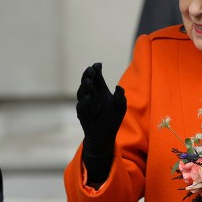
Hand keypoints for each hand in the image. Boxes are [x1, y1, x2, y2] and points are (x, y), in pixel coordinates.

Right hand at [76, 63, 126, 183]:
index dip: (96, 70)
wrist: (105, 136)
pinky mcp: (82, 114)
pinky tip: (87, 97)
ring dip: (85, 86)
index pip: (97, 77)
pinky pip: (81, 107)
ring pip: (82, 92)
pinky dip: (83, 102)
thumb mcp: (121, 107)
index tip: (98, 64)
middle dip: (88, 75)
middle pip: (87, 82)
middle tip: (91, 69)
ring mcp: (86, 104)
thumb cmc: (113, 119)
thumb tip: (118, 87)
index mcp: (100, 91)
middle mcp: (92, 95)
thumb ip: (121, 97)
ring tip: (89, 81)